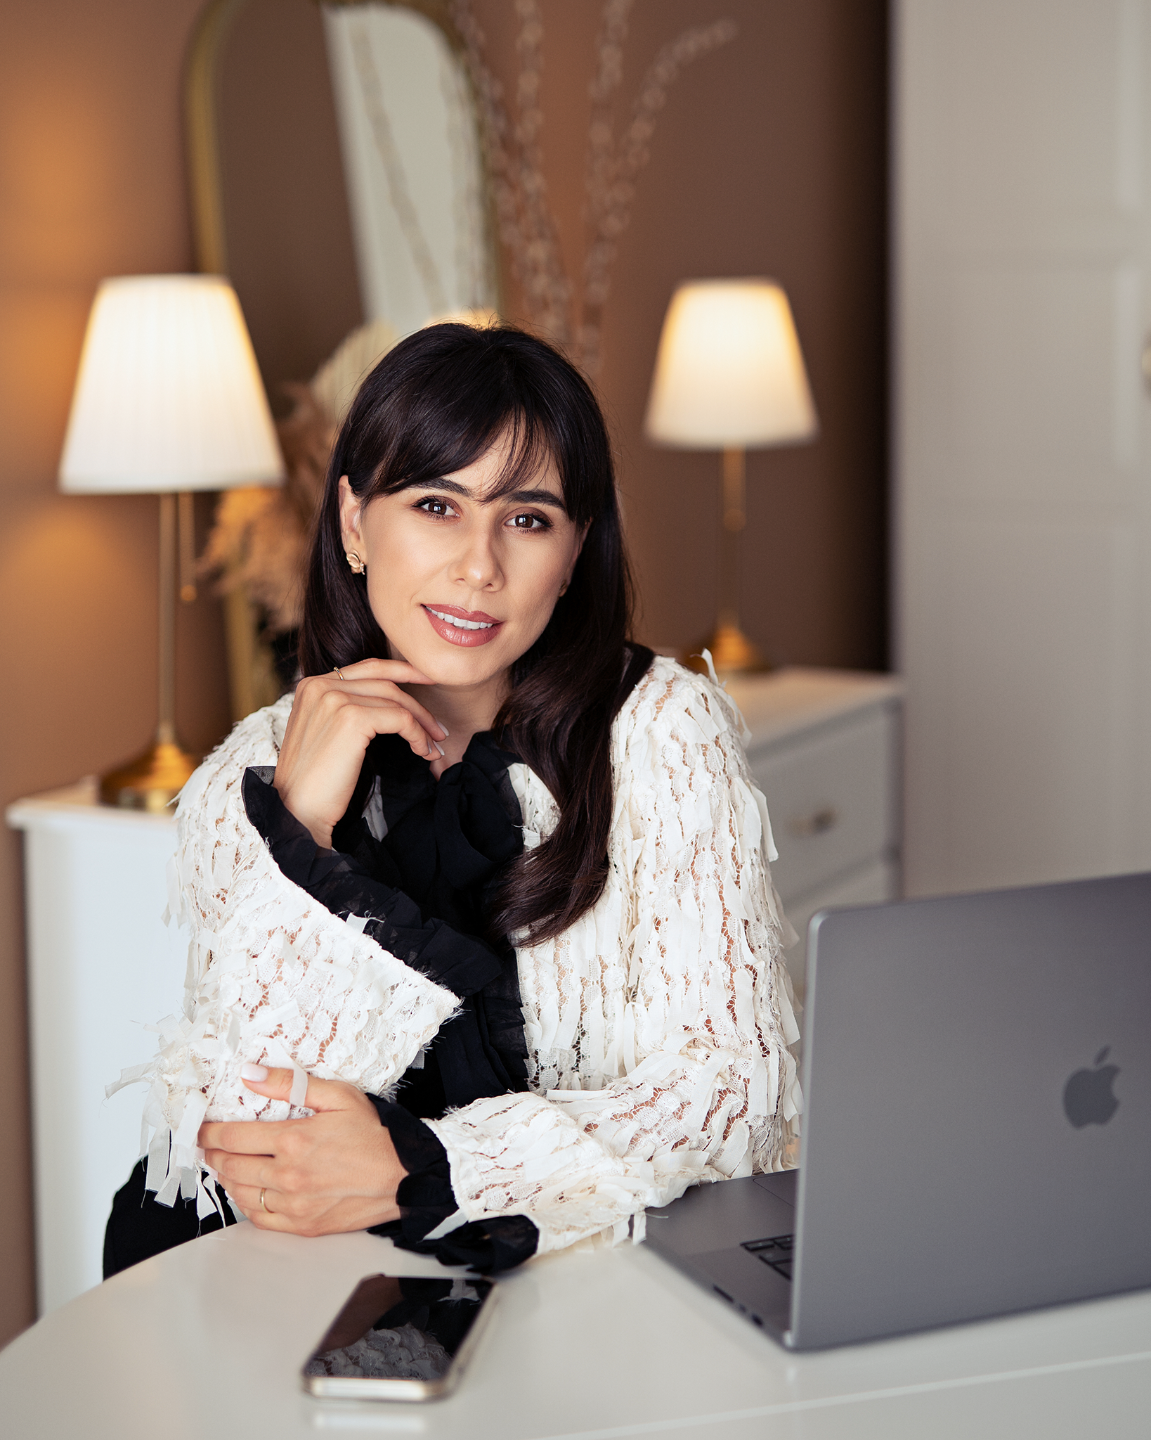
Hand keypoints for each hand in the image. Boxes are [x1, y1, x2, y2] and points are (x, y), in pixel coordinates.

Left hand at [198, 1066, 406, 1235]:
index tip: (201, 1128)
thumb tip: (250, 1075)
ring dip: (226, 1177)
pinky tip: (247, 1191)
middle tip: (208, 1145)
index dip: (209, 1132)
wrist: (403, 1175)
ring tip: (225, 1164)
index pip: (233, 1137)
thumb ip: (289, 1085)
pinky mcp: (302, 1225)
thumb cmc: (374, 1135)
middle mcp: (288, 1176)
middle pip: (231, 1166)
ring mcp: (293, 1205)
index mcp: (293, 1141)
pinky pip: (259, 1218)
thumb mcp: (337, 1096)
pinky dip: (245, 1204)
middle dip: (213, 1154)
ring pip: (240, 1193)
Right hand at [275, 659, 445, 846]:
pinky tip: (423, 751)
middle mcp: (320, 685)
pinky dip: (418, 735)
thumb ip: (345, 711)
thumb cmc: (315, 782)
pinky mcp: (352, 718)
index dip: (404, 670)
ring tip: (435, 745)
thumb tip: (388, 705)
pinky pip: (400, 719)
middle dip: (418, 703)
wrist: (298, 812)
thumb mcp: (326, 734)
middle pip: (386, 682)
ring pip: (396, 701)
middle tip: (438, 727)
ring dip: (423, 723)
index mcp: (312, 685)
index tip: (429, 680)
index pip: (368, 668)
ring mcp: (334, 699)